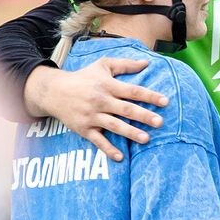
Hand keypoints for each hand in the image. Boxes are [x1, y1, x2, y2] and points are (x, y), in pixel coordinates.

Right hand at [24, 58, 169, 160]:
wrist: (54, 92)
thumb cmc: (83, 78)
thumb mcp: (102, 65)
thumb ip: (125, 64)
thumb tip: (146, 62)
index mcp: (107, 85)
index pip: (132, 91)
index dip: (149, 96)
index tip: (165, 102)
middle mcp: (100, 101)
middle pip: (125, 109)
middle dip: (143, 116)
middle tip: (160, 123)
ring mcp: (92, 116)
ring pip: (114, 125)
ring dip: (130, 133)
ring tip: (146, 139)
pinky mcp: (84, 129)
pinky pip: (97, 140)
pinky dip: (108, 149)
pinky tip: (120, 157)